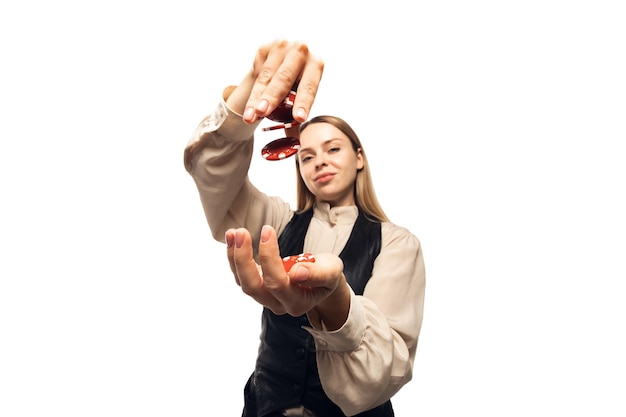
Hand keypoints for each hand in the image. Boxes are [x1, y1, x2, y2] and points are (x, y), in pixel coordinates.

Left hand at [225, 225, 348, 322]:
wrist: (321, 278)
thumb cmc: (326, 274)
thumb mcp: (331, 271)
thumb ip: (318, 274)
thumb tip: (298, 274)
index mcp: (297, 302)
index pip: (278, 283)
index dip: (269, 259)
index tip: (268, 231)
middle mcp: (277, 304)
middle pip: (253, 287)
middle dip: (244, 259)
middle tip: (242, 232)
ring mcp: (265, 297)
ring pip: (243, 282)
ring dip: (235, 256)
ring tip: (234, 232)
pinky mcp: (257, 286)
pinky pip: (240, 274)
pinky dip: (234, 255)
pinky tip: (232, 236)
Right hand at [243, 39, 323, 123]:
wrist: (281, 63)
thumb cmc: (295, 85)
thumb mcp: (299, 99)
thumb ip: (296, 119)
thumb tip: (296, 144)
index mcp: (316, 64)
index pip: (309, 86)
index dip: (303, 102)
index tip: (299, 118)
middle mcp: (300, 51)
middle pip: (284, 78)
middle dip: (272, 98)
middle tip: (262, 113)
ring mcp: (281, 47)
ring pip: (266, 77)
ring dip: (257, 98)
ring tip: (251, 116)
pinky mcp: (264, 48)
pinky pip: (257, 72)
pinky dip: (253, 90)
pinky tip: (251, 104)